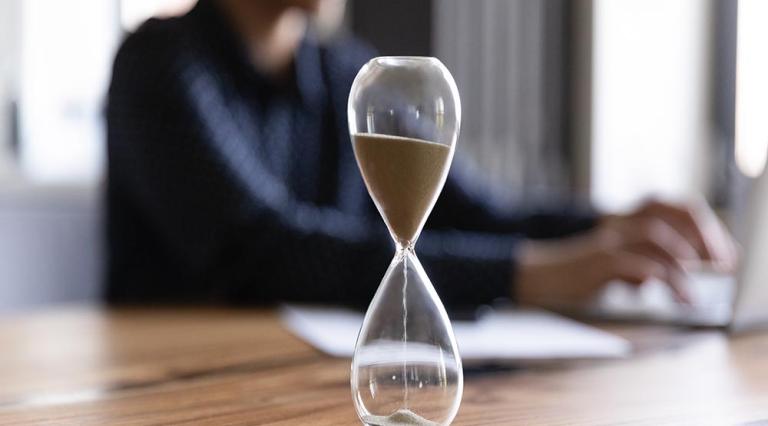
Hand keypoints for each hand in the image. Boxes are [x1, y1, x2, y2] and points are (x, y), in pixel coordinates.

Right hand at [515, 199, 737, 307]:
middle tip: (723, 264)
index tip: (723, 254)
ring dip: (687, 263)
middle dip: (706, 237)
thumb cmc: (572, 273)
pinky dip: (669, 281)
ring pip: (659, 238)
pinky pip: (642, 265)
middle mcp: (620, 223)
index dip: (704, 227)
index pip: (675, 207)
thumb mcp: (613, 264)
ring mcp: (610, 240)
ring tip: (696, 290)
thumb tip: (663, 276)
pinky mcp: (600, 260)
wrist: (535, 275)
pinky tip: (681, 298)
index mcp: (626, 220)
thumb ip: (639, 263)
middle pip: (674, 212)